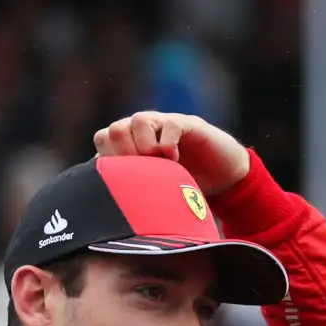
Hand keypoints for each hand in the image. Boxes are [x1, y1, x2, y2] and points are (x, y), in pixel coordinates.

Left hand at [92, 111, 250, 195]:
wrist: (223, 177)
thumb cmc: (185, 185)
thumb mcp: (153, 191)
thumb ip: (131, 189)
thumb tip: (105, 206)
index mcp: (131, 142)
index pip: (103, 139)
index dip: (109, 159)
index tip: (124, 180)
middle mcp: (144, 129)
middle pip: (115, 128)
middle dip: (125, 155)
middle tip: (142, 173)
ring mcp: (165, 124)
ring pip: (138, 120)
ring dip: (145, 147)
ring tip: (160, 164)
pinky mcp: (188, 125)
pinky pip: (170, 125)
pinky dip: (169, 145)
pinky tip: (175, 160)